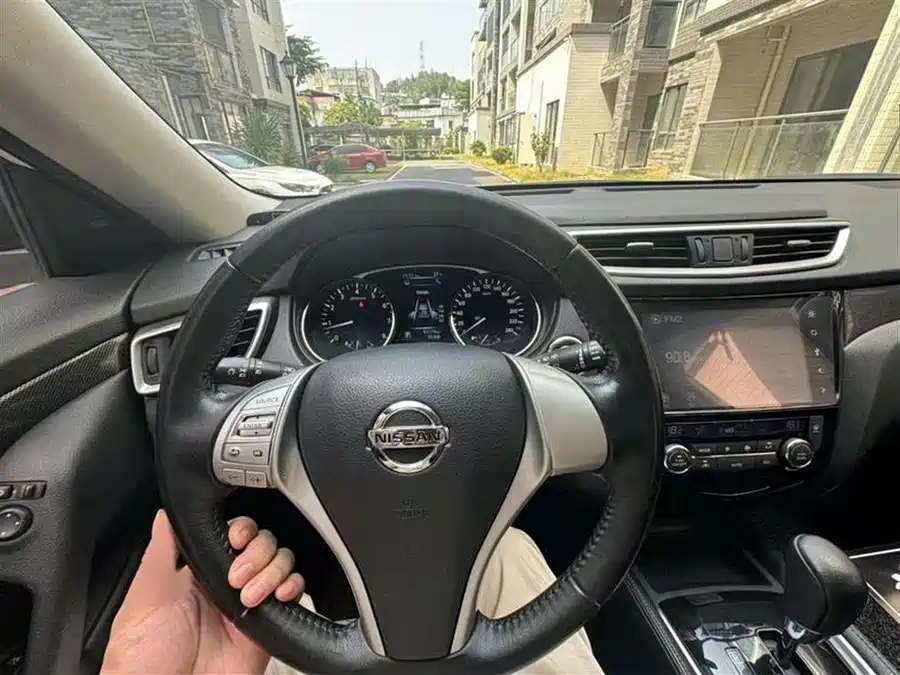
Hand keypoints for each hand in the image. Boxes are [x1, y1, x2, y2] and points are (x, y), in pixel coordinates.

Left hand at [101, 511, 304, 674]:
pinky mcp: (269, 627)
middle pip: (264, 543)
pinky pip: (294, 595)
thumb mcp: (145, 597)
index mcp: (197, 572)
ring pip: (282, 563)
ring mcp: (250, 604)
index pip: (233, 533)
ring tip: (251, 595)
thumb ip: (160, 552)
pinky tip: (279, 595)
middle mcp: (227, 584)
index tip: (236, 538)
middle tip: (237, 576)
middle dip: (258, 551)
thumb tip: (166, 514)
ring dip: (274, 570)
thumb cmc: (143, 656)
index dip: (242, 529)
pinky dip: (294, 587)